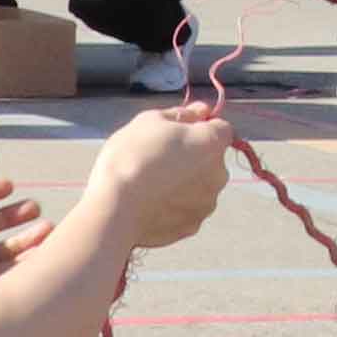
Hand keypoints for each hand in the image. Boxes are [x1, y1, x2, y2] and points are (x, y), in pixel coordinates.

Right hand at [95, 98, 232, 249]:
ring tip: (152, 183)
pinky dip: (176, 205)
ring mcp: (207, 203)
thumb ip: (183, 114)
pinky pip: (188, 209)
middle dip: (194, 156)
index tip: (179, 131)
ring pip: (201, 186)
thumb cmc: (132, 155)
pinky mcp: (192, 226)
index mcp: (212, 143)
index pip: (222, 128)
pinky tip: (151, 202)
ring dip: (186, 182)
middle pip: (212, 159)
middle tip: (159, 157)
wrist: (114, 206)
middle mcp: (219, 174)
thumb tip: (202, 111)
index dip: (202, 127)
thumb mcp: (151, 120)